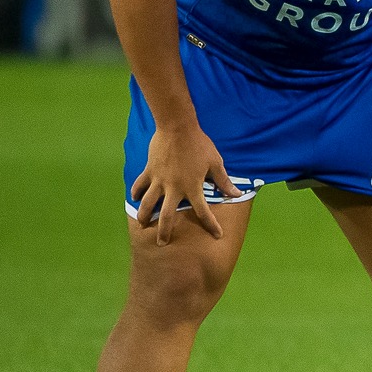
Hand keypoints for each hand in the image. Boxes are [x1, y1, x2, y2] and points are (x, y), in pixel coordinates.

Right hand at [131, 123, 240, 243]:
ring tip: (143, 225)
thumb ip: (224, 181)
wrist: (177, 128)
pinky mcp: (148, 171)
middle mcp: (174, 188)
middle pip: (167, 216)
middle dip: (164, 232)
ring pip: (147, 203)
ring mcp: (158, 180)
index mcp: (192, 187)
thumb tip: (237, 194)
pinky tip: (134, 199)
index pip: (203, 212)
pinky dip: (135, 193)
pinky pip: (139, 185)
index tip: (217, 236)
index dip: (211, 225)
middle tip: (162, 243)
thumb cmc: (200, 145)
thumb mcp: (215, 163)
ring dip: (144, 216)